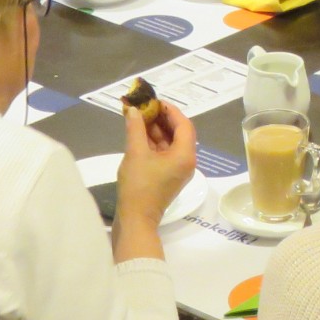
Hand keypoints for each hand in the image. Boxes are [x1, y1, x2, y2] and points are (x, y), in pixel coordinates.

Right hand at [115, 99, 199, 226]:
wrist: (136, 219)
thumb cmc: (138, 185)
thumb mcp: (135, 153)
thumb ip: (135, 128)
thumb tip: (133, 110)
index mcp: (185, 155)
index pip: (184, 125)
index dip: (170, 110)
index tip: (155, 101)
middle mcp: (187, 161)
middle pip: (179, 133)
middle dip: (162, 119)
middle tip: (145, 107)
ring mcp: (178, 170)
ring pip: (171, 143)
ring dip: (157, 130)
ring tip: (140, 117)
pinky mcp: (169, 176)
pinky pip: (165, 153)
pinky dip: (154, 143)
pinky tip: (139, 134)